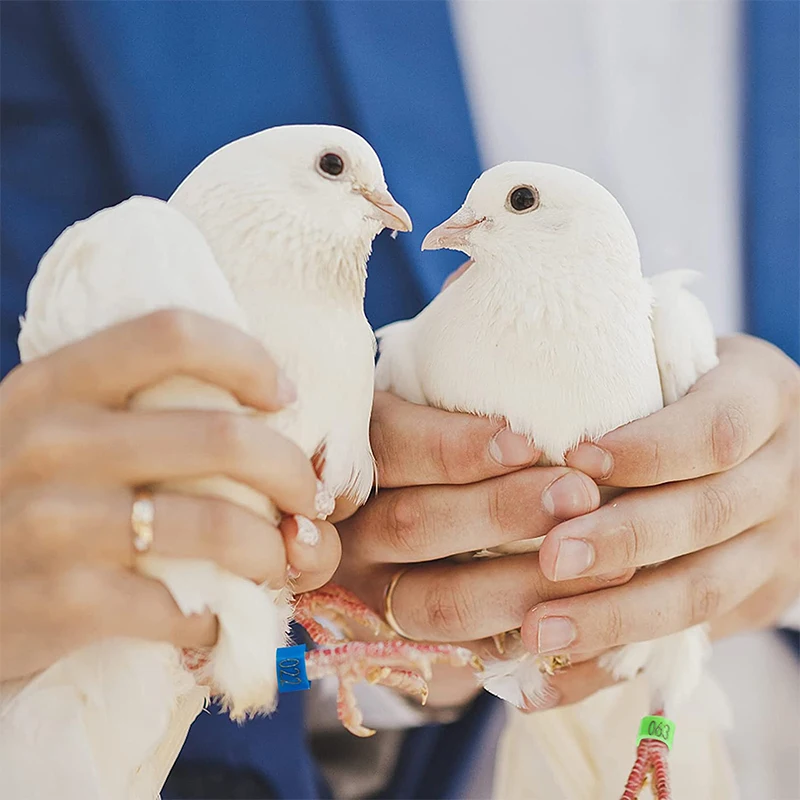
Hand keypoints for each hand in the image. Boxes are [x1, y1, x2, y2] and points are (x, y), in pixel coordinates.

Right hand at [0, 310, 339, 680]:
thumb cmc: (31, 503)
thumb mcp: (60, 436)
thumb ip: (138, 416)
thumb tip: (275, 426)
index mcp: (55, 383)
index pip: (172, 334)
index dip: (249, 359)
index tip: (283, 396)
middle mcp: (51, 441)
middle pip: (223, 436)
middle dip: (293, 472)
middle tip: (308, 498)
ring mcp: (53, 522)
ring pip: (218, 525)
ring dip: (271, 552)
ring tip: (276, 561)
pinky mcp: (63, 601)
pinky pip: (181, 606)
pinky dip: (218, 616)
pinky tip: (212, 618)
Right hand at [335, 391, 632, 707]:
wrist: (406, 536)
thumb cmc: (441, 459)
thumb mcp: (437, 423)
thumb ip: (469, 423)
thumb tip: (553, 424)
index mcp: (355, 462)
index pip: (391, 448)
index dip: (455, 448)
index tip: (527, 443)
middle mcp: (351, 533)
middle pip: (412, 525)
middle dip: (501, 510)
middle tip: (578, 495)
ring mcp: (375, 595)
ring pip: (440, 600)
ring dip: (524, 583)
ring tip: (602, 563)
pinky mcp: (412, 644)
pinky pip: (464, 654)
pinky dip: (526, 639)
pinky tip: (581, 620)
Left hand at [520, 335, 798, 706]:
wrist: (756, 450)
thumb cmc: (676, 386)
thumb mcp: (667, 348)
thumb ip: (602, 343)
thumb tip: (475, 291)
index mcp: (760, 397)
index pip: (718, 425)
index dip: (652, 447)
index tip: (577, 458)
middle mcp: (779, 475)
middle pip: (708, 517)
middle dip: (627, 541)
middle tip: (550, 558)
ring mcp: (770, 548)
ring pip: (698, 595)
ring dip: (615, 619)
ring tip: (535, 635)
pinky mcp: (744, 603)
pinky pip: (682, 644)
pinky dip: (612, 667)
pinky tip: (546, 681)